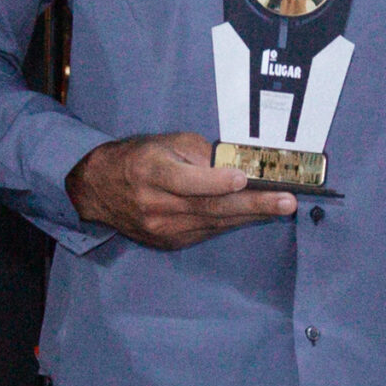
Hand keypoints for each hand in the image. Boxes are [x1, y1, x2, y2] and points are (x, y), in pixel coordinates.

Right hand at [66, 132, 296, 247]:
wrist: (98, 190)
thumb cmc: (137, 158)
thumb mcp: (164, 142)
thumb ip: (200, 152)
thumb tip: (236, 164)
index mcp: (151, 171)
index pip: (186, 181)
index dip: (215, 182)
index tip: (242, 178)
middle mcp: (155, 204)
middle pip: (209, 206)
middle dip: (253, 204)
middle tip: (286, 202)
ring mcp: (161, 228)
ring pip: (214, 222)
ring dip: (251, 214)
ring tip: (281, 206)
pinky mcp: (168, 243)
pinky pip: (207, 231)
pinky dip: (231, 221)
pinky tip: (253, 213)